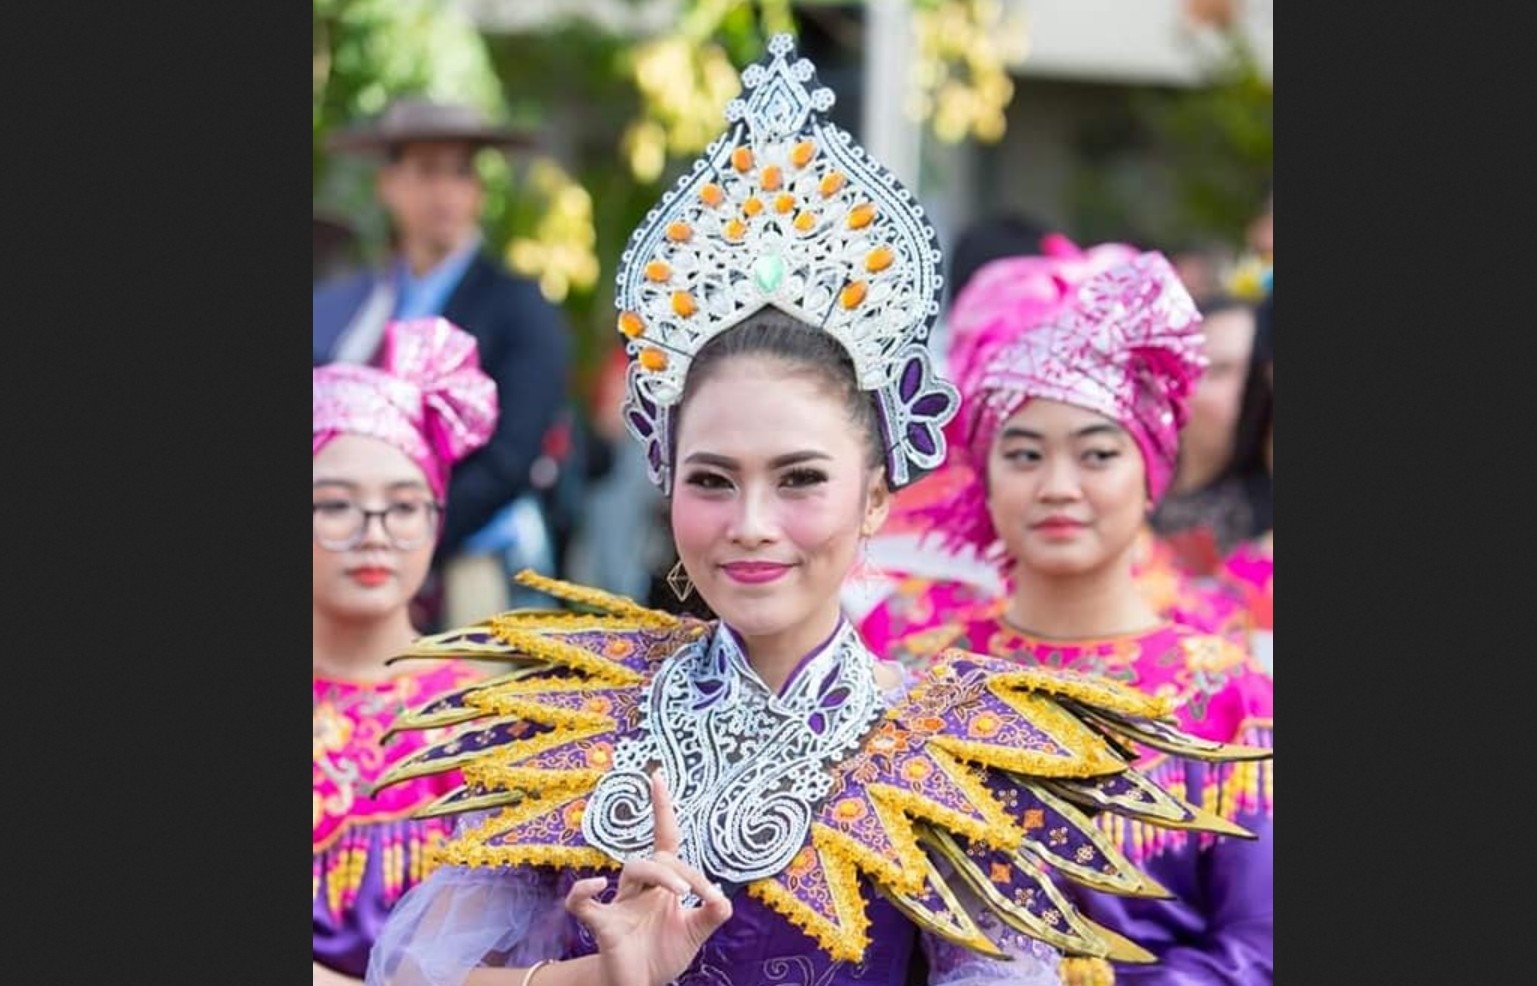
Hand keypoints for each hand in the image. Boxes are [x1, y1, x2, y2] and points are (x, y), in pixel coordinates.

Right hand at [565, 772, 732, 985]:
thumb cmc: (662, 954)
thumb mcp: (695, 934)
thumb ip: (711, 916)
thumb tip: (724, 898)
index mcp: (663, 884)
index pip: (664, 839)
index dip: (662, 808)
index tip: (658, 776)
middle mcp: (640, 888)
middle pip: (658, 857)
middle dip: (682, 870)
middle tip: (701, 894)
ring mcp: (619, 904)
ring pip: (633, 868)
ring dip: (660, 875)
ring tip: (681, 893)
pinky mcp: (603, 926)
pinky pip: (582, 903)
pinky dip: (583, 892)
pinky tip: (596, 885)